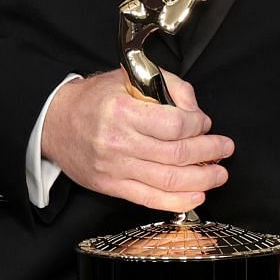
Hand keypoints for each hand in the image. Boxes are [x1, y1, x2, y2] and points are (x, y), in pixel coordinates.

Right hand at [40, 69, 233, 212]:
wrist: (55, 123)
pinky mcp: (112, 187)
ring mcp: (115, 168)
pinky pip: (151, 200)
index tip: (205, 123)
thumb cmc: (94, 99)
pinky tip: (198, 195)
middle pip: (176, 155)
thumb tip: (195, 110)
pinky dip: (179, 201)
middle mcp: (119, 141)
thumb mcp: (128, 78)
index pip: (174, 124)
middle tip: (224, 148)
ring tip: (219, 173)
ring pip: (168, 180)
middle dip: (209, 152)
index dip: (198, 125)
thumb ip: (168, 86)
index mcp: (123, 110)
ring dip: (202, 179)